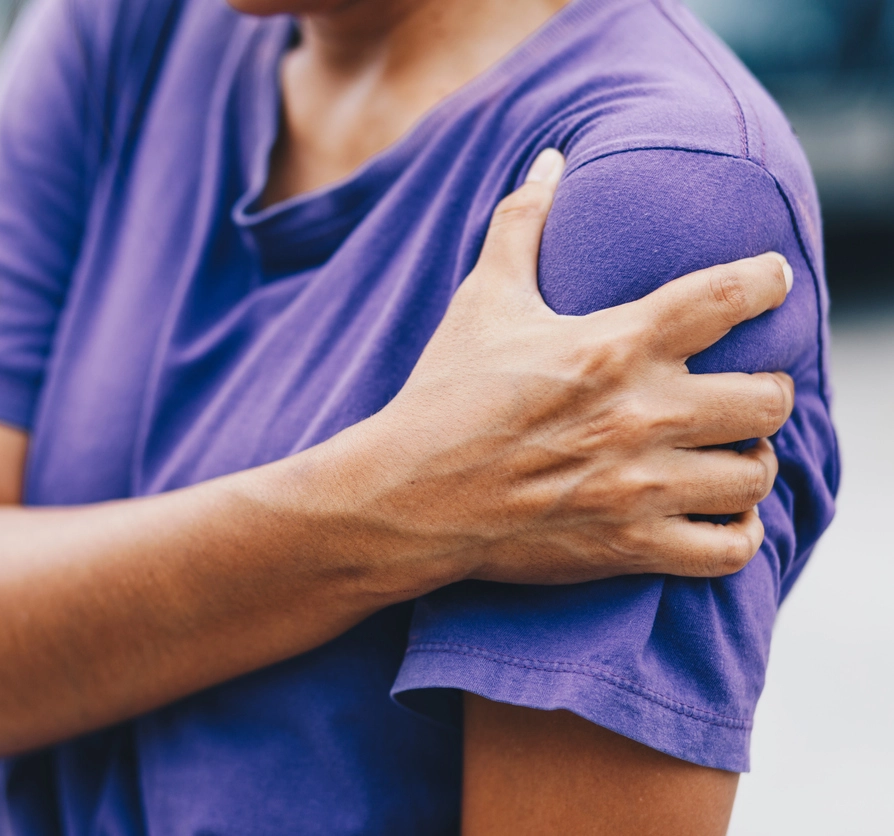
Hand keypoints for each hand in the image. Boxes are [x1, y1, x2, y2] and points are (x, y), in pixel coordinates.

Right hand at [345, 149, 793, 584]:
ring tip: (728, 451)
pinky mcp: (628, 545)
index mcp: (612, 345)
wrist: (406, 496)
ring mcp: (637, 485)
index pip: (728, 296)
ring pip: (757, 473)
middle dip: (768, 390)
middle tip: (742, 390)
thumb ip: (521, 224)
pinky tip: (718, 511)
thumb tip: (548, 158)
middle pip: (769, 397)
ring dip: (751, 459)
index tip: (772, 281)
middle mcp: (638, 414)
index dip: (767, 281)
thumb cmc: (443, 395)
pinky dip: (738, 531)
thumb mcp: (481, 302)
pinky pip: (729, 549)